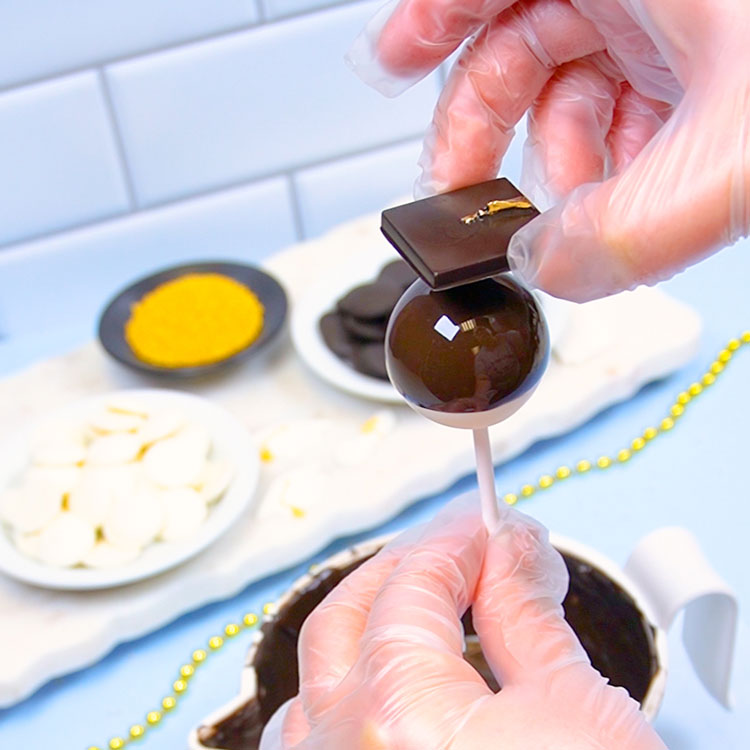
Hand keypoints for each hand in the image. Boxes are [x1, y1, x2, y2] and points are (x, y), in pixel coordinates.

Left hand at [259, 494, 665, 748]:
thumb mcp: (575, 713)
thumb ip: (525, 615)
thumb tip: (512, 552)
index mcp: (396, 715)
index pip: (412, 584)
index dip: (456, 543)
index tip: (488, 528)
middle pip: (344, 617)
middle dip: (400, 570)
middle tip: (452, 551)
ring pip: (311, 680)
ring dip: (362, 629)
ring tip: (418, 606)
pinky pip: (308, 739)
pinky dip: (344, 695)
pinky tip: (387, 687)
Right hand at [347, 0, 749, 301]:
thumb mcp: (740, 156)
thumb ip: (626, 231)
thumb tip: (551, 270)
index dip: (425, 23)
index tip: (392, 66)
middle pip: (521, 36)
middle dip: (488, 125)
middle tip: (468, 195)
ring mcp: (677, 12)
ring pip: (575, 81)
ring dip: (562, 162)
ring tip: (572, 217)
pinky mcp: (705, 52)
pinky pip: (628, 103)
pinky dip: (614, 160)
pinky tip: (623, 197)